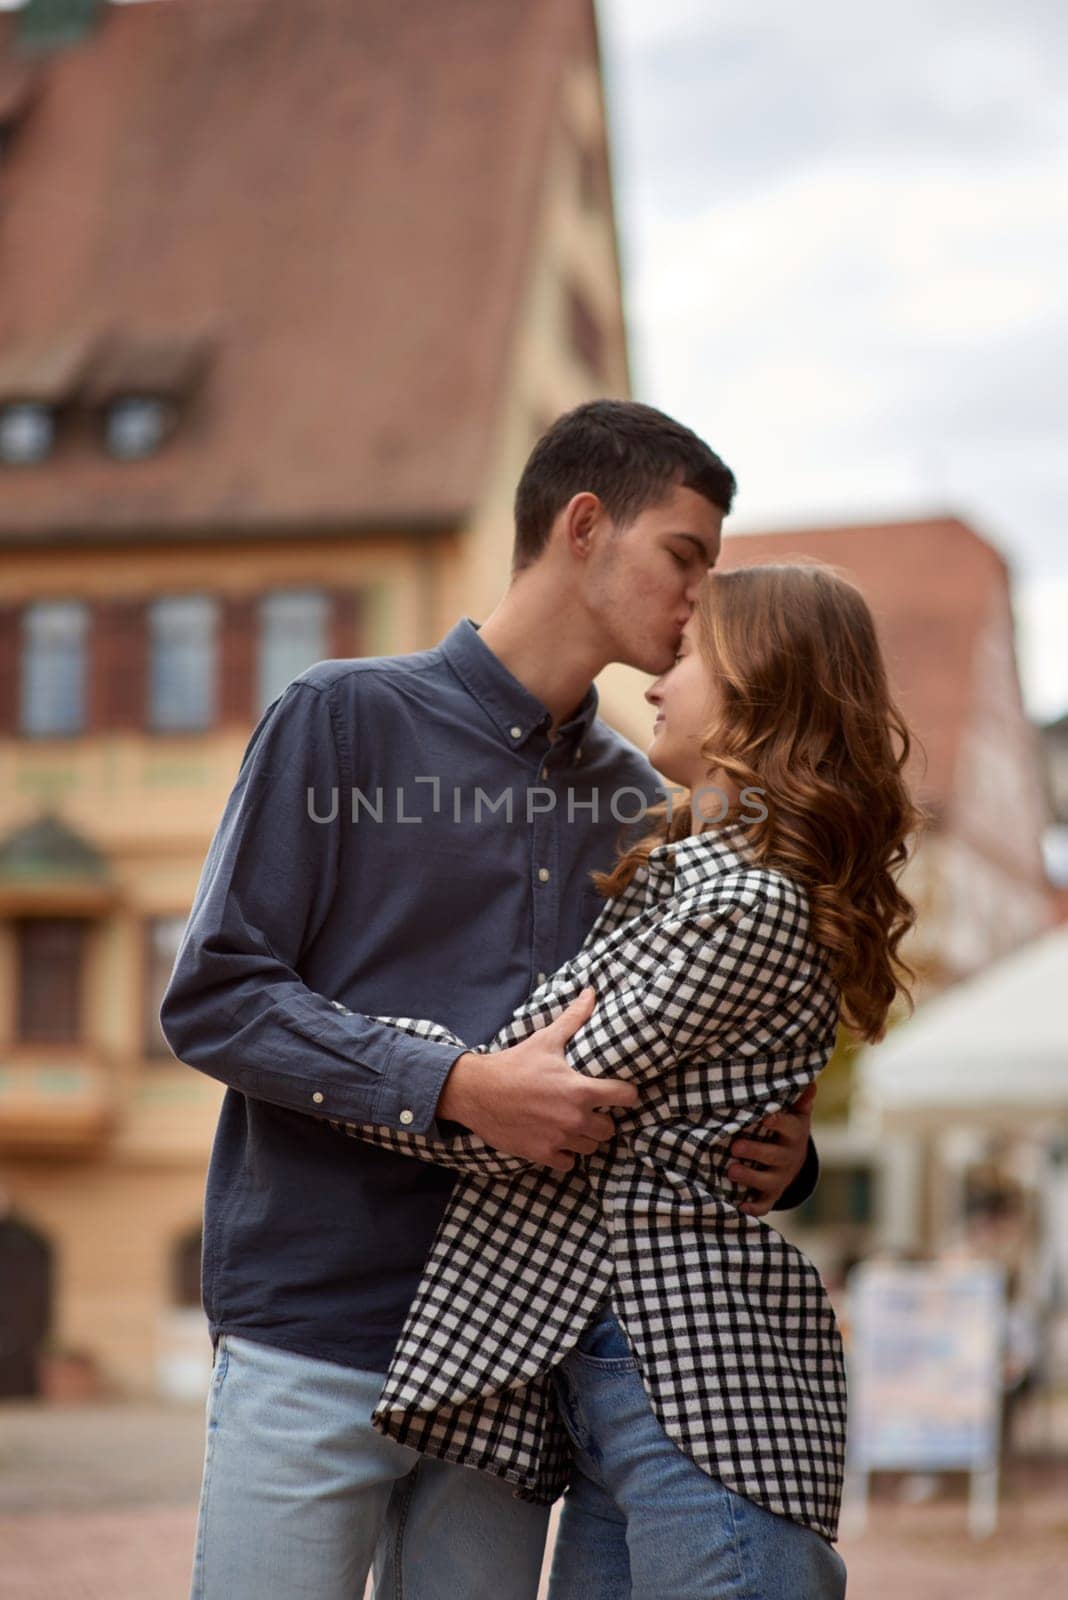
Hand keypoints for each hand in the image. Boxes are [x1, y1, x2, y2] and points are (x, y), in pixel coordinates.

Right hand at [437, 988, 637, 1171]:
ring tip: (574, 1124)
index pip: (626, 1097)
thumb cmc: (514, 1064)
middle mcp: (574, 1118)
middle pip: (610, 1128)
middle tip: (591, 1109)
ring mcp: (559, 1139)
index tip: (620, 1091)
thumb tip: (590, 992)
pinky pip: (569, 1162)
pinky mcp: (542, 1154)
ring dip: (585, 1137)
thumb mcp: (546, 1039)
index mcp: (580, 1090)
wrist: (477, 1091)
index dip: (626, 1093)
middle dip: (603, 1119)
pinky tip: (557, 1139)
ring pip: (591, 1147)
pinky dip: (566, 1153)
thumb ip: (573, 1018)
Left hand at [727, 1082, 815, 1216]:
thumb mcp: (797, 1114)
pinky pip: (763, 1204)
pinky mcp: (771, 1194)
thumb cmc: (788, 1130)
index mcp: (793, 1134)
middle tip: (734, 1146)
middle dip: (755, 1152)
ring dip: (749, 1177)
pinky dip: (752, 1207)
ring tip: (730, 1170)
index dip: (778, 1123)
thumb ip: (800, 1100)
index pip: (789, 1127)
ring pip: (766, 1181)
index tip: (765, 1117)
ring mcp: (780, 1178)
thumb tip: (810, 1081)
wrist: (795, 1162)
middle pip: (774, 1156)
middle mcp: (788, 1157)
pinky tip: (738, 1205)